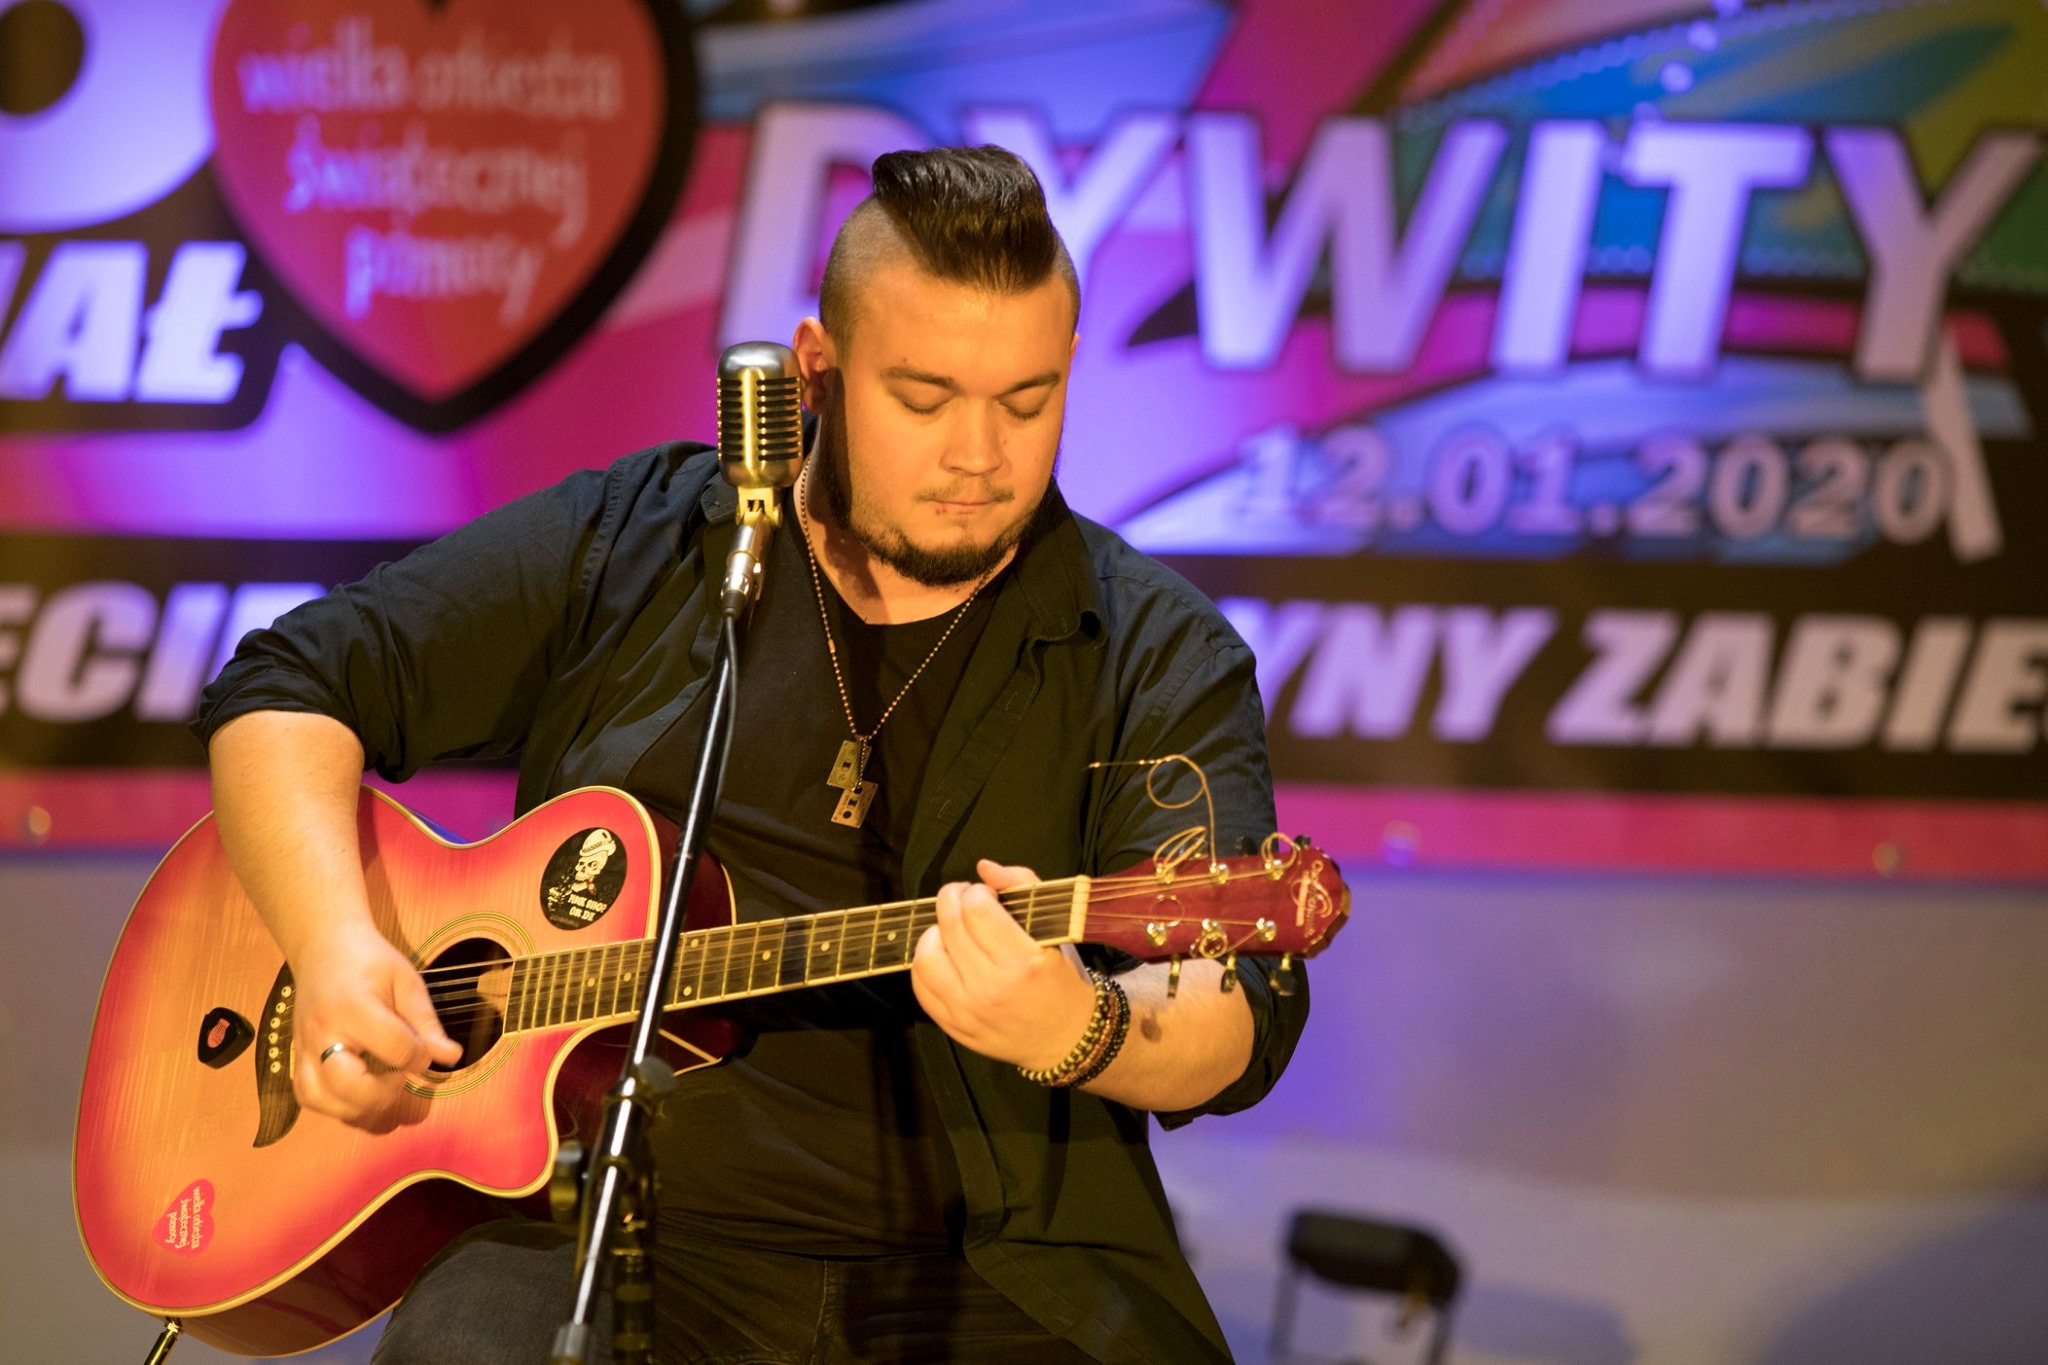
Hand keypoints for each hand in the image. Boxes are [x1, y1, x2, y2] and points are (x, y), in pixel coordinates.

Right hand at [289, 921, 461, 1127]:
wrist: (324, 947)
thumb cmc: (371, 962)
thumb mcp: (406, 981)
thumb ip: (426, 1022)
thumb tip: (451, 1056)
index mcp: (355, 1008)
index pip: (395, 1048)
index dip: (420, 1056)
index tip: (427, 1050)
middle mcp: (323, 1033)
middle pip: (348, 1085)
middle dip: (384, 1093)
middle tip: (400, 1076)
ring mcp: (303, 1048)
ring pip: (321, 1099)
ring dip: (357, 1107)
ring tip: (380, 1088)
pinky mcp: (295, 1057)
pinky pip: (307, 1096)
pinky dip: (333, 1105)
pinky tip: (357, 1093)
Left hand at [911, 859, 1096, 1070]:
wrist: (1065, 1038)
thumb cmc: (1061, 980)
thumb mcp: (1056, 929)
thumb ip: (1023, 887)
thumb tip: (984, 867)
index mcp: (1022, 963)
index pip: (976, 908)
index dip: (977, 891)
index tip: (987, 896)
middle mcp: (991, 988)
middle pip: (949, 924)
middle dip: (953, 900)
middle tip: (965, 900)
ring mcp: (967, 1010)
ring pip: (926, 955)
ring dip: (935, 932)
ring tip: (953, 930)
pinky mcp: (953, 1025)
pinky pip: (921, 985)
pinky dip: (927, 962)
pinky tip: (946, 955)